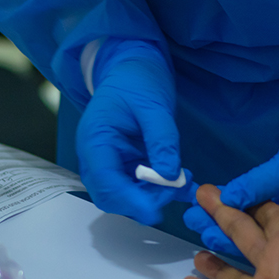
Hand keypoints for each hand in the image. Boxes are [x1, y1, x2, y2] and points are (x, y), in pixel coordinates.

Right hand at [76, 42, 194, 225]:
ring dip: (153, 197)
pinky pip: (136, 186)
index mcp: (95, 139)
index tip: (155, 211)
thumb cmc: (137, 81)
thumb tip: (170, 174)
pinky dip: (156, 190)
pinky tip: (179, 180)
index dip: (128, 200)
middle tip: (176, 188)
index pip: (104, 180)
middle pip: (110, 195)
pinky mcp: (123, 164)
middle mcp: (96, 156)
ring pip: (124, 196)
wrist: (131, 68)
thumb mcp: (154, 105)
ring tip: (183, 182)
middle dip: (142, 201)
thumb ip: (163, 140)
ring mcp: (108, 162)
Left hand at [184, 72, 278, 253]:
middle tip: (193, 219)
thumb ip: (263, 182)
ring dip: (224, 214)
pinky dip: (236, 201)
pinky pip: (255, 204)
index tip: (207, 232)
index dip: (237, 239)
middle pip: (256, 233)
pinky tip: (214, 201)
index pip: (269, 239)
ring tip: (196, 211)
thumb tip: (230, 198)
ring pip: (252, 219)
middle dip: (222, 227)